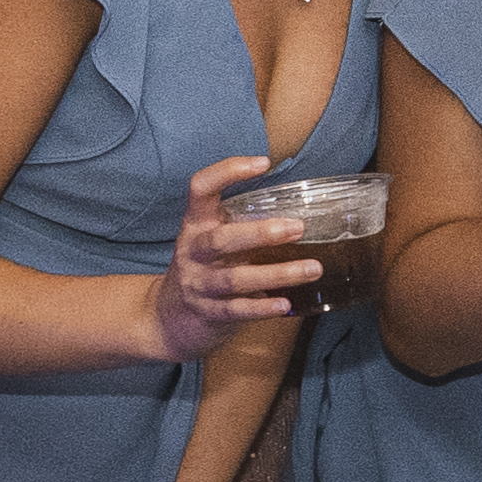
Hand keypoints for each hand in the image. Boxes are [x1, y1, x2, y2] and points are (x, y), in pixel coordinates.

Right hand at [150, 153, 327, 357]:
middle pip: (220, 240)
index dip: (228, 171)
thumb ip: (243, 224)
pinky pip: (237, 310)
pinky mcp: (208, 313)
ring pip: (235, 279)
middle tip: (297, 228)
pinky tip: (286, 304)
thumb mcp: (214, 239)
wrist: (169, 318)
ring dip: (277, 273)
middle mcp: (193, 252)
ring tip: (312, 269)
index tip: (263, 163)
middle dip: (260, 234)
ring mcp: (198, 284)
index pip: (200, 188)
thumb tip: (299, 206)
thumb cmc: (206, 268)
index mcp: (195, 225)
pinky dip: (262, 308)